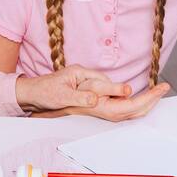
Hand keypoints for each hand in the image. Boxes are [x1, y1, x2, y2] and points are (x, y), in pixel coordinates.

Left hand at [15, 65, 131, 111]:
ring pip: (107, 88)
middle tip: (145, 93)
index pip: (102, 81)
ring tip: (139, 101)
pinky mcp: (84, 90)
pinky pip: (102, 92)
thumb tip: (95, 100)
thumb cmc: (43, 92)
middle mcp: (85, 76)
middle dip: (123, 89)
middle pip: (108, 83)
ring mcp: (85, 82)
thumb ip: (78, 98)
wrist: (31, 92)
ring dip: (119, 94)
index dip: (116, 88)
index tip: (128, 91)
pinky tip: (120, 103)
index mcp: (80, 74)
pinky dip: (112, 97)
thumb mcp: (59, 96)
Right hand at [59, 80, 171, 121]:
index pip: (137, 104)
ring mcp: (111, 113)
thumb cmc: (70, 90)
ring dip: (149, 101)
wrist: (56, 98)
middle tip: (165, 87)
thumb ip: (108, 88)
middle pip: (140, 110)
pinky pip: (131, 108)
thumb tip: (128, 90)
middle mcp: (112, 114)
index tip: (162, 87)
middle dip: (154, 99)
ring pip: (136, 111)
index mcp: (109, 109)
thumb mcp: (88, 84)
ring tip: (159, 90)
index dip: (152, 96)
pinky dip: (141, 102)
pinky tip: (145, 95)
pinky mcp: (109, 109)